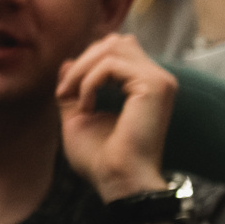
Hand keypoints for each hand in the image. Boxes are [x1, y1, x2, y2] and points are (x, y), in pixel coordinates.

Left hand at [57, 33, 175, 202]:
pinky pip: (111, 65)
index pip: (116, 50)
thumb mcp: (78, 116)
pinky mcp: (154, 86)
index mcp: (146, 86)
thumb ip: (75, 88)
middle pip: (114, 42)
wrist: (118, 181)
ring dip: (82, 69)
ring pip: (112, 48)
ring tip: (71, 96)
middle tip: (65, 92)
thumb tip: (67, 62)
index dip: (86, 63)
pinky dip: (89, 81)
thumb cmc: (102, 158)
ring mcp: (160, 81)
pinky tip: (85, 105)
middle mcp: (158, 79)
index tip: (65, 94)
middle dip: (82, 61)